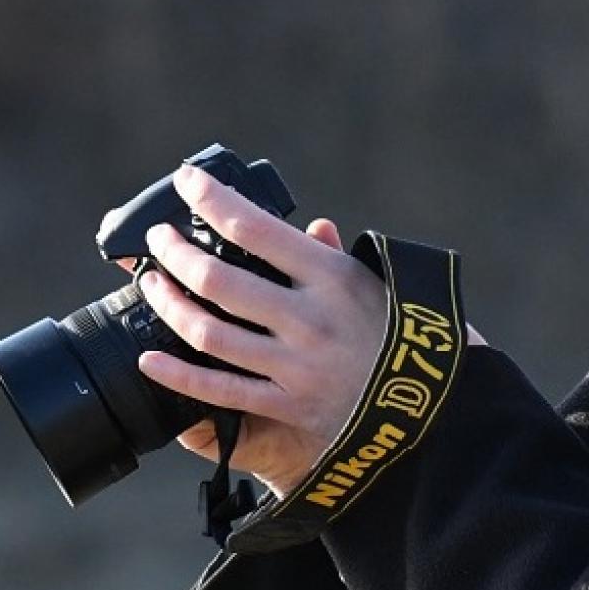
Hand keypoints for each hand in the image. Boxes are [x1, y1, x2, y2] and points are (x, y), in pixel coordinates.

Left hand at [131, 162, 388, 498]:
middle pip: (218, 281)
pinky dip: (178, 374)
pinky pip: (219, 391)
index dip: (212, 200)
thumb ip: (339, 257)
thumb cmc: (408, 336)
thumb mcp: (382, 285)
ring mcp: (296, 366)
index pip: (255, 229)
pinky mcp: (288, 407)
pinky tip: (150, 358)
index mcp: (333, 277)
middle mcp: (310, 319)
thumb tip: (314, 226)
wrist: (438, 409)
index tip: (186, 181)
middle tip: (158, 241)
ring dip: (169, 305)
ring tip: (151, 284)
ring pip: (209, 333)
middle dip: (176, 254)